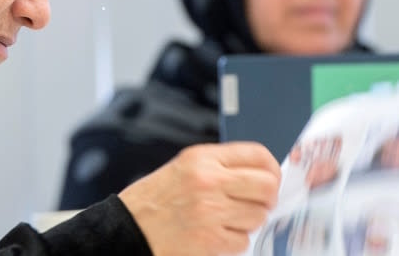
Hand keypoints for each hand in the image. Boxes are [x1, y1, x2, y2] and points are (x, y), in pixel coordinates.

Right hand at [118, 142, 280, 255]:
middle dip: (268, 199)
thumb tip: (261, 175)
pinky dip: (233, 243)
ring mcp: (210, 212)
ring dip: (248, 223)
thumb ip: (220, 167)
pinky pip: (242, 242)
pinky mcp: (209, 240)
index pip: (258, 155)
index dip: (272, 169)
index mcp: (202, 159)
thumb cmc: (153, 201)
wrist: (125, 229)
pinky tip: (215, 236)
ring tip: (226, 221)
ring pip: (258, 217)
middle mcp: (208, 181)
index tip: (272, 179)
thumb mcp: (184, 168)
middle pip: (266, 186)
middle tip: (259, 205)